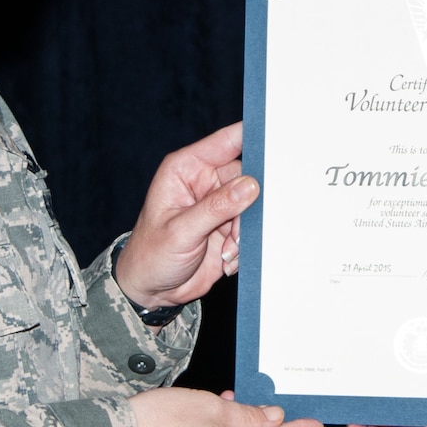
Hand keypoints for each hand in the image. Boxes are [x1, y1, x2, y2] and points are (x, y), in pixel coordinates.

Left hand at [115, 122, 255, 309]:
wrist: (151, 289)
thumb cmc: (150, 255)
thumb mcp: (181, 231)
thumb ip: (216, 207)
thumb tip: (249, 185)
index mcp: (187, 169)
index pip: (226, 142)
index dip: (252, 136)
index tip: (276, 142)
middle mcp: (205, 182)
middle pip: (246, 176)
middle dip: (249, 203)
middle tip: (240, 227)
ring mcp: (218, 204)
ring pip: (252, 205)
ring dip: (245, 230)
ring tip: (227, 249)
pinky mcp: (228, 227)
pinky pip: (251, 227)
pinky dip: (244, 245)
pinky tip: (226, 258)